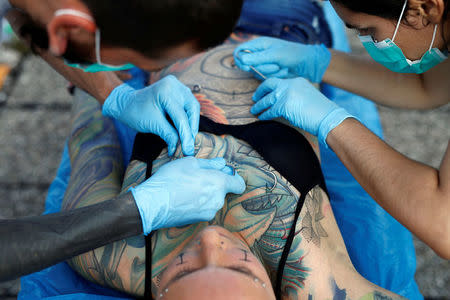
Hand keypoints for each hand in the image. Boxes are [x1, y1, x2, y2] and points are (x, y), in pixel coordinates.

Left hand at [102, 75, 199, 155]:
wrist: (127, 104)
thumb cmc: (136, 112)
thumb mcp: (153, 124)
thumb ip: (169, 135)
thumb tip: (180, 148)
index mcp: (165, 91)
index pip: (181, 116)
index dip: (185, 135)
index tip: (188, 150)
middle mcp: (174, 85)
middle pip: (192, 108)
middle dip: (192, 128)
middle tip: (190, 145)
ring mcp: (177, 86)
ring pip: (193, 107)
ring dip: (192, 124)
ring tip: (188, 139)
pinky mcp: (179, 91)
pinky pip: (189, 106)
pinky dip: (188, 118)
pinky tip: (186, 130)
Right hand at [131, 157, 245, 234]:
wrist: (153, 204)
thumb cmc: (170, 179)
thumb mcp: (190, 163)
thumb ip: (210, 163)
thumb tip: (222, 164)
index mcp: (219, 183)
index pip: (239, 184)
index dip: (233, 178)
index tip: (223, 174)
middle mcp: (218, 200)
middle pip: (223, 191)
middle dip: (214, 184)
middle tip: (196, 178)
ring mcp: (209, 212)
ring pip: (213, 200)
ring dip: (205, 194)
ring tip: (187, 188)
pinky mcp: (200, 220)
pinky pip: (204, 208)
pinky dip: (198, 204)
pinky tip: (184, 199)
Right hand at [233, 37, 330, 82]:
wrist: (306, 63)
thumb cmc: (293, 54)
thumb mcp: (275, 55)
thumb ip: (257, 57)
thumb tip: (241, 59)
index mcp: (259, 44)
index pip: (240, 51)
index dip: (240, 59)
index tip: (247, 66)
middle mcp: (259, 53)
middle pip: (247, 64)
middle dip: (261, 67)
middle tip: (274, 65)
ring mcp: (263, 63)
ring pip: (255, 72)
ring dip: (269, 72)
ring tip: (281, 66)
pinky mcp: (268, 71)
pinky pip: (263, 77)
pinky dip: (273, 76)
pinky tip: (282, 71)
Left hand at [251, 78, 353, 145]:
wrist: (327, 117)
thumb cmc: (320, 111)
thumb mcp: (307, 95)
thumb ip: (294, 95)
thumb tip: (281, 102)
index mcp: (297, 80)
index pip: (279, 81)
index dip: (270, 87)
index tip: (265, 92)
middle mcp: (290, 84)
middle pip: (269, 84)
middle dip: (260, 91)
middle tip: (254, 98)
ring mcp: (286, 94)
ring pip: (267, 99)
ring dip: (259, 106)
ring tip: (254, 110)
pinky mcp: (284, 105)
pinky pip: (270, 110)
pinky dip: (265, 115)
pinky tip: (262, 117)